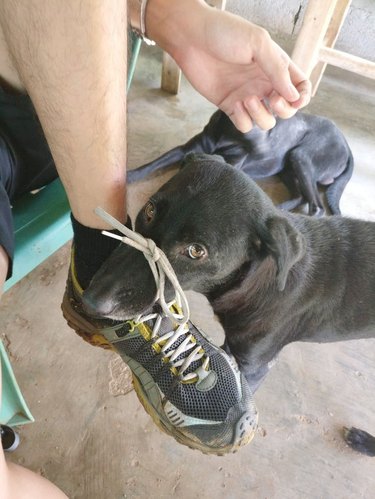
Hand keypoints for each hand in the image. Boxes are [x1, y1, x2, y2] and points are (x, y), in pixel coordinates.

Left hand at [147, 1, 310, 131]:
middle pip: (286, 109)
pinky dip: (243, 120)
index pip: (300, 88)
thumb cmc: (225, 33)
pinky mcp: (230, 106)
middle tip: (273, 100)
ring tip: (247, 99)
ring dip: (261, 116)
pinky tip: (235, 105)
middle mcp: (264, 83)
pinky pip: (244, 125)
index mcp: (276, 66)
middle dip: (284, 110)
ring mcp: (247, 96)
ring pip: (266, 121)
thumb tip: (293, 96)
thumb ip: (277, 70)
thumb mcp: (258, 44)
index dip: (302, 97)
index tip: (295, 99)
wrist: (191, 38)